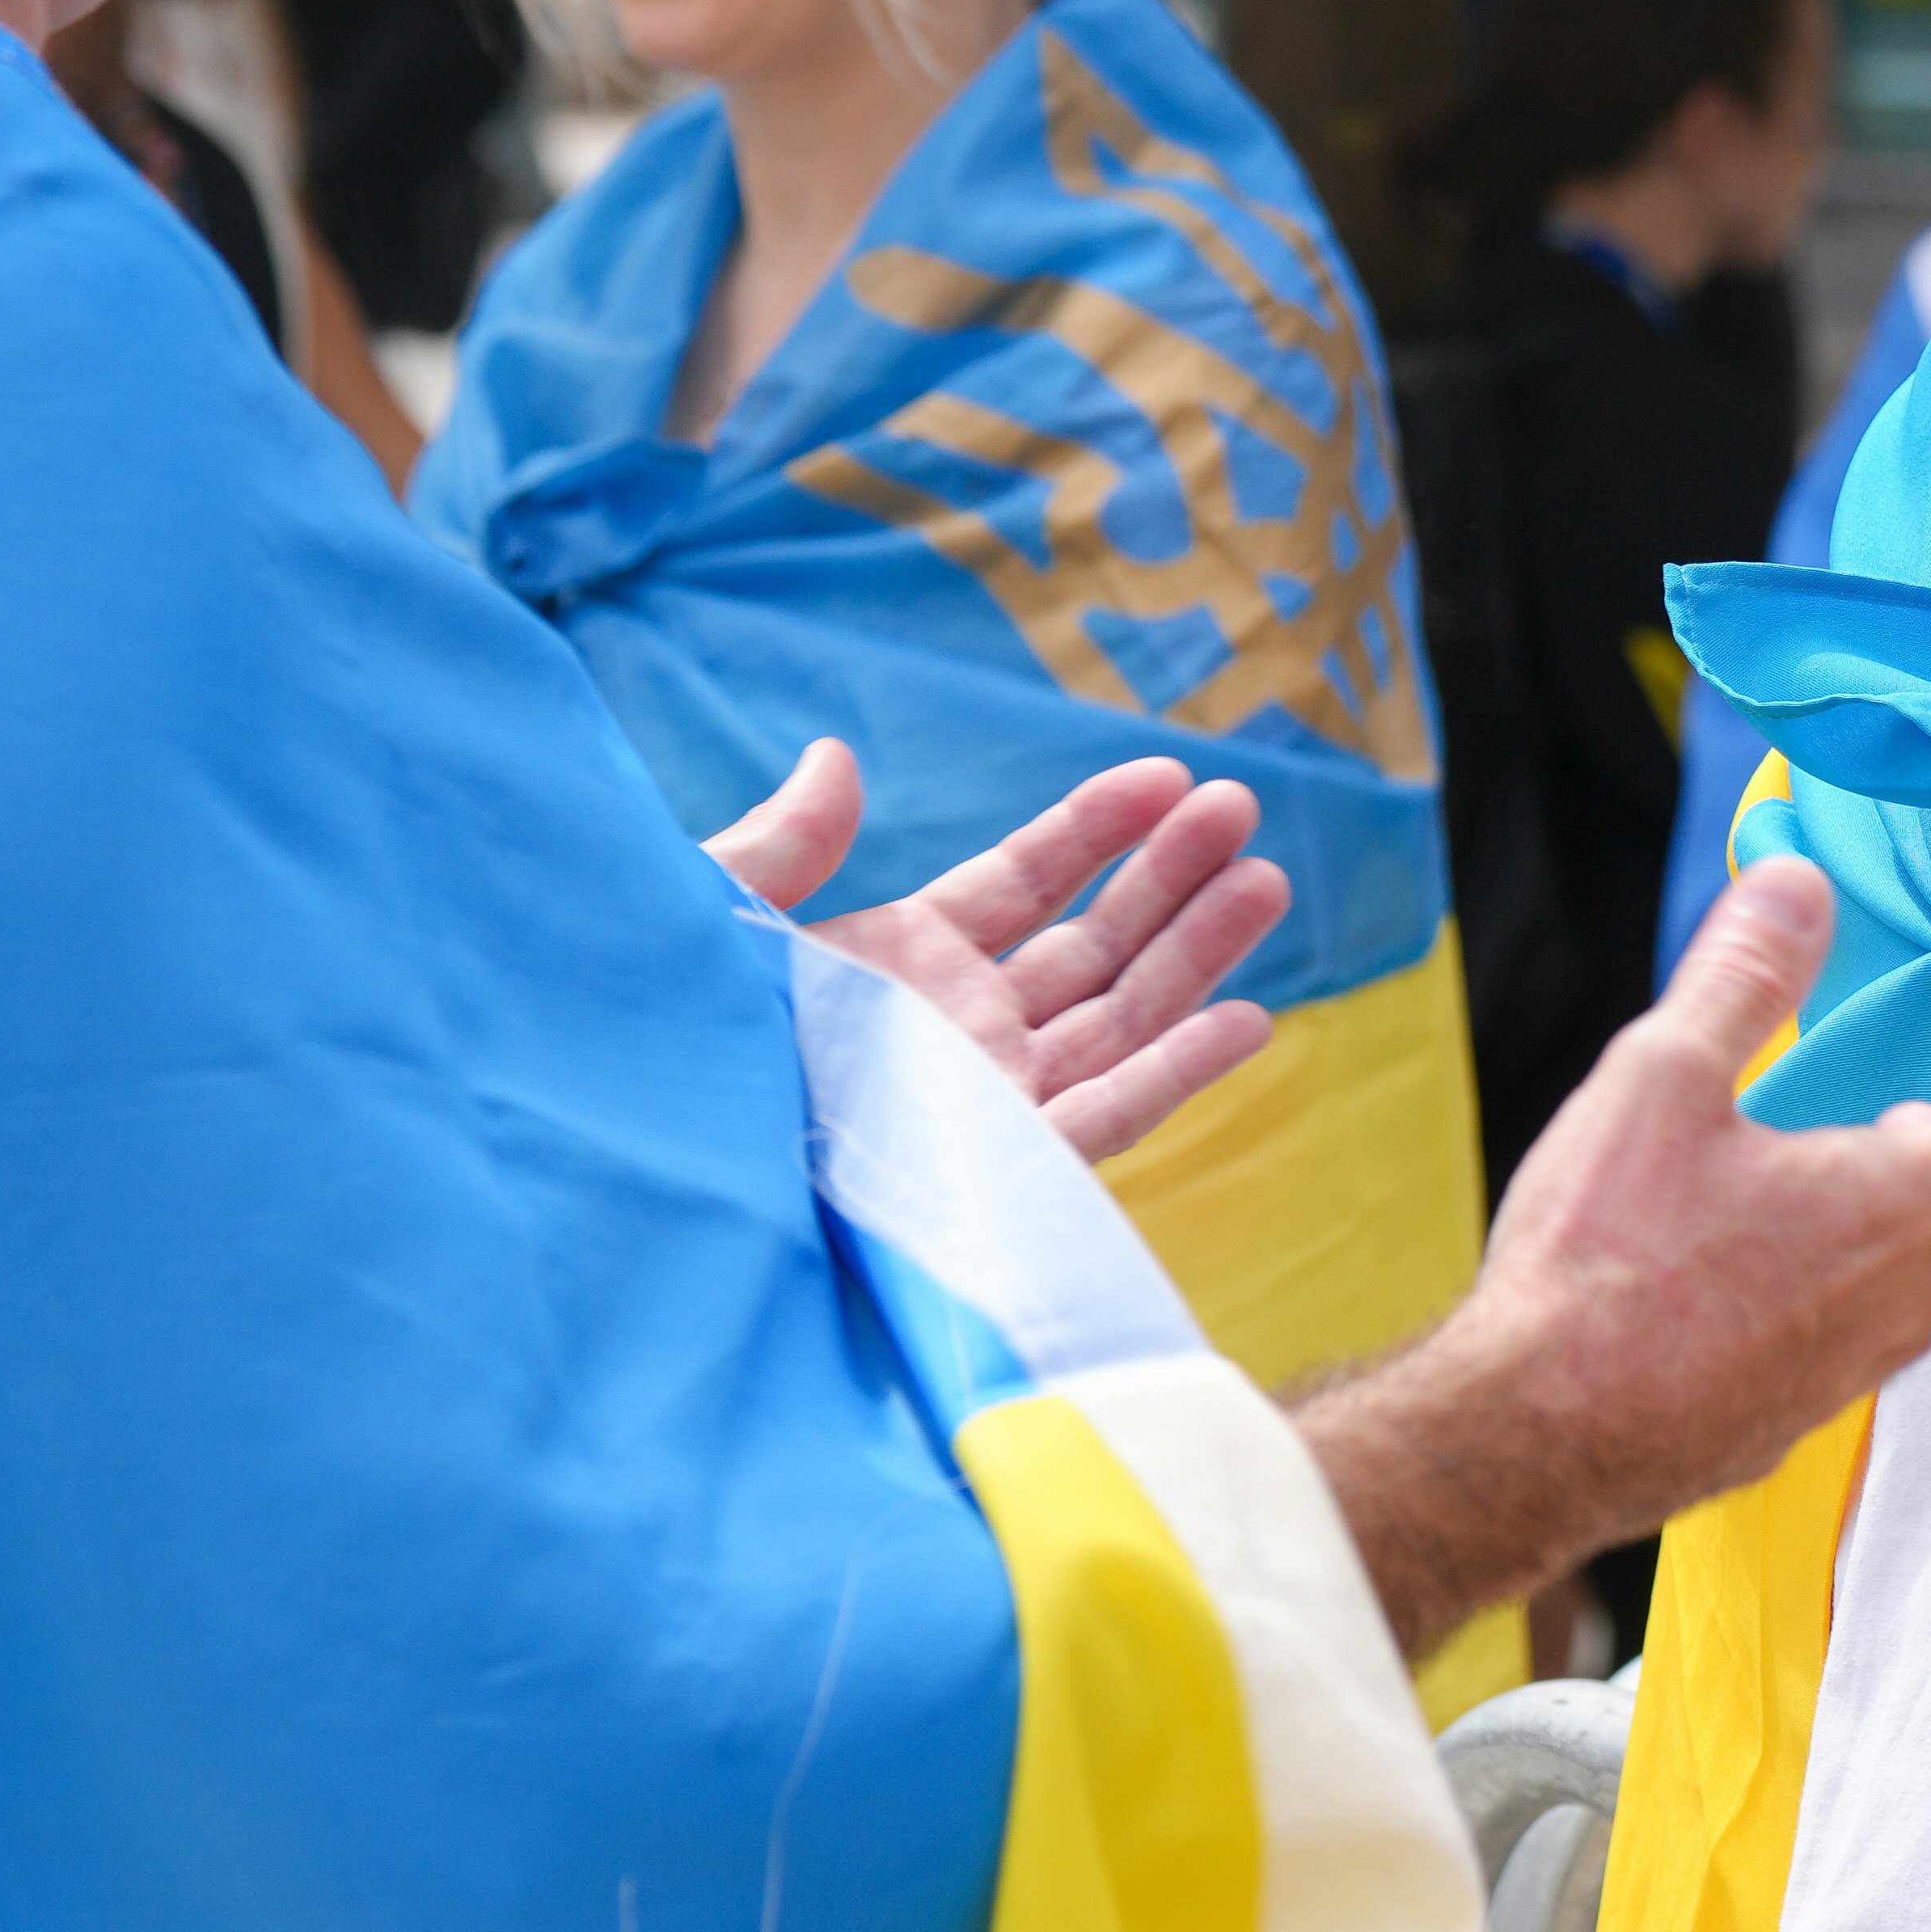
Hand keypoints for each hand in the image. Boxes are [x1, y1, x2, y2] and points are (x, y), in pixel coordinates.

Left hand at [709, 735, 1289, 1166]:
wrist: (666, 1174)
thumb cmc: (665, 1047)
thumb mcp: (713, 919)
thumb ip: (782, 843)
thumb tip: (837, 757)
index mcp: (893, 967)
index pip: (1019, 888)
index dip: (1093, 831)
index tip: (1164, 776)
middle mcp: (955, 1033)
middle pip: (1091, 946)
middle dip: (1167, 877)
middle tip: (1239, 806)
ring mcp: (987, 1102)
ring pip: (1118, 1019)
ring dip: (1194, 951)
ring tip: (1265, 878)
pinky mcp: (1002, 1169)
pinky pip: (1108, 1118)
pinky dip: (1177, 1072)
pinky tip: (1246, 1018)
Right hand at [1305, 857, 1930, 1665]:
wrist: (1525, 1433)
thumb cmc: (1599, 1261)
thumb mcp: (1660, 1079)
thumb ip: (1742, 978)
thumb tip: (1796, 885)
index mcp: (1880, 1213)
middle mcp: (1884, 1309)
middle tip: (1903, 1137)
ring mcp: (1834, 1382)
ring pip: (1923, 1316)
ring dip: (1903, 1252)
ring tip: (1817, 1199)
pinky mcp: (1774, 1431)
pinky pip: (1844, 1365)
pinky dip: (1834, 1312)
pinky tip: (1748, 1283)